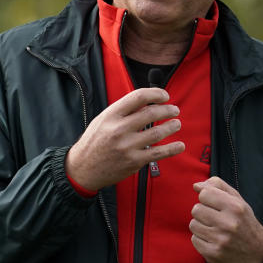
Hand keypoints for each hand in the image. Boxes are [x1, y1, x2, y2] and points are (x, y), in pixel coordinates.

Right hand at [66, 87, 183, 191]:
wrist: (83, 169)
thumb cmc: (94, 142)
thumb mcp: (103, 120)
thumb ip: (123, 111)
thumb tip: (148, 102)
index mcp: (111, 115)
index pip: (138, 97)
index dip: (155, 94)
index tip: (165, 96)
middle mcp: (119, 129)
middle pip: (151, 113)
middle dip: (167, 110)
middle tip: (174, 110)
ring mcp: (127, 146)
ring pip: (157, 133)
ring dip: (171, 127)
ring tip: (176, 124)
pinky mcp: (134, 162)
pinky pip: (158, 153)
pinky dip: (172, 149)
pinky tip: (179, 145)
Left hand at [189, 177, 262, 262]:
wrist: (257, 251)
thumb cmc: (243, 221)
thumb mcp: (237, 200)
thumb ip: (217, 186)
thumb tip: (195, 186)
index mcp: (235, 207)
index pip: (204, 194)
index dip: (207, 197)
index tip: (214, 203)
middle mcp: (229, 224)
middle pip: (196, 209)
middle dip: (203, 212)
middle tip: (214, 218)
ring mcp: (221, 240)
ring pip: (193, 225)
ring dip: (201, 226)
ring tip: (214, 229)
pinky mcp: (214, 254)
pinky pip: (194, 240)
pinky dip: (201, 239)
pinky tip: (213, 240)